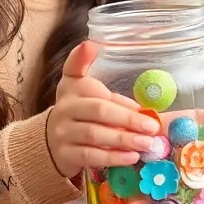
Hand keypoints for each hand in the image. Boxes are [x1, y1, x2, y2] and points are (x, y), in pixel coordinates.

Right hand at [46, 41, 157, 177]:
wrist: (51, 144)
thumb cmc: (81, 115)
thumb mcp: (90, 97)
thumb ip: (114, 97)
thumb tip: (147, 109)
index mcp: (73, 88)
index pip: (73, 70)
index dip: (79, 58)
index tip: (90, 46)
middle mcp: (66, 108)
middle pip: (98, 110)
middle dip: (128, 119)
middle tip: (152, 127)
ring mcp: (64, 132)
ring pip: (95, 135)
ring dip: (124, 140)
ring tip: (146, 144)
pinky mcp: (66, 154)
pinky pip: (91, 156)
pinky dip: (113, 157)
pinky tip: (131, 157)